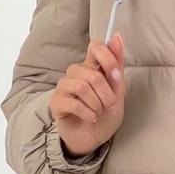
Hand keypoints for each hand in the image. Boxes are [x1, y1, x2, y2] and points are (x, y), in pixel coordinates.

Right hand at [49, 32, 125, 158]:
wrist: (95, 137)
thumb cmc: (106, 111)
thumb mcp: (118, 89)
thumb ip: (116, 64)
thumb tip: (117, 36)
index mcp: (91, 65)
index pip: (96, 46)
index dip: (108, 58)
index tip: (116, 75)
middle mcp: (76, 72)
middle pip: (92, 73)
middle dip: (107, 93)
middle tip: (108, 105)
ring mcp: (64, 86)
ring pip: (82, 87)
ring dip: (96, 104)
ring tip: (98, 111)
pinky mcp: (56, 102)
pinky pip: (73, 103)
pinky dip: (87, 113)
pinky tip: (90, 118)